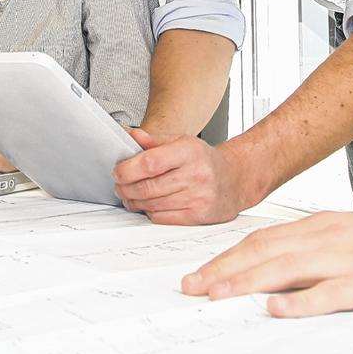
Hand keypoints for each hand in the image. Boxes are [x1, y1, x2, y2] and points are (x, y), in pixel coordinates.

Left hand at [112, 128, 250, 224]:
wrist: (235, 179)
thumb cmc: (203, 160)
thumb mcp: (182, 142)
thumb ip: (154, 141)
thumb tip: (129, 135)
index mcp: (189, 151)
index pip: (150, 162)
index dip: (128, 169)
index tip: (118, 171)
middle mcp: (196, 174)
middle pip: (148, 187)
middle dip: (126, 188)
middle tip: (119, 186)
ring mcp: (198, 197)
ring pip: (153, 204)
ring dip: (134, 202)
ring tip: (129, 196)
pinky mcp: (199, 215)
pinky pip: (163, 218)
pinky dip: (149, 212)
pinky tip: (147, 206)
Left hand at [179, 197, 352, 315]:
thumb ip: (319, 249)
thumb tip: (282, 273)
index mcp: (321, 227)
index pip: (261, 241)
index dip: (226, 258)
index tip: (198, 275)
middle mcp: (328, 239)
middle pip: (263, 252)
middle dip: (223, 270)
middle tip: (189, 288)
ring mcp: (350, 260)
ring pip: (287, 269)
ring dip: (247, 282)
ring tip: (215, 294)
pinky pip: (331, 292)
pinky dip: (301, 301)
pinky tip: (277, 309)